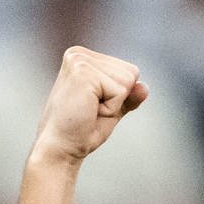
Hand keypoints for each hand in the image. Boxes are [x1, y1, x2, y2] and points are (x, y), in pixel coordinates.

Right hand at [31, 46, 148, 165]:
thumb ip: (128, 96)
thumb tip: (145, 87)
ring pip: (128, 80)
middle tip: (91, 111)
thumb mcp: (111, 109)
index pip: (128, 70)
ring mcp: (79, 60)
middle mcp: (78, 54)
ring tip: (88, 111)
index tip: (93, 107)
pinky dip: (111, 107)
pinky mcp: (83, 72)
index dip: (118, 96)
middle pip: (131, 72)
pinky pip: (121, 90)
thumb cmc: (80, 132)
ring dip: (113, 104)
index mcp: (83, 58)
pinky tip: (89, 111)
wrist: (59, 149)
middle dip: (117, 99)